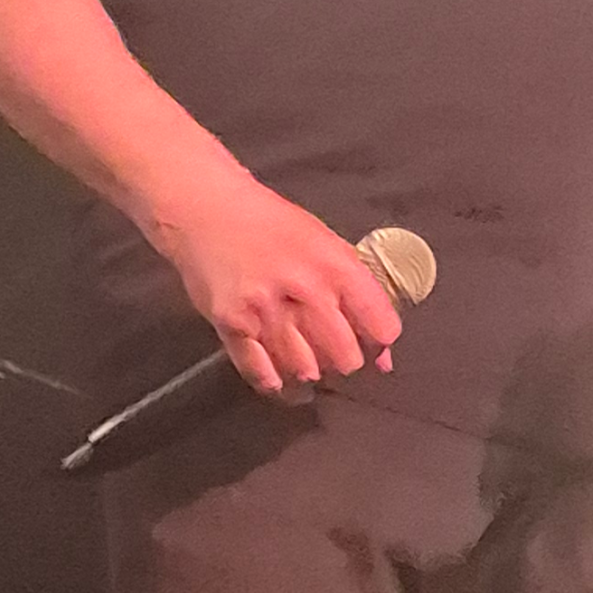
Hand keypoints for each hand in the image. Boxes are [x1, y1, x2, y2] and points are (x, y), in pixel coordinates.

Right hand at [162, 170, 401, 399]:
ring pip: (305, 371)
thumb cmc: (272, 225)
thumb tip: (384, 354)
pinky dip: (275, 380)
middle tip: (334, 349)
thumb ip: (356, 293)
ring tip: (304, 355)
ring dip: (309, 370)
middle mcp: (303, 287)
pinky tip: (279, 373)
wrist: (207, 212)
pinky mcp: (232, 326)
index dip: (380, 339)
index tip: (373, 341)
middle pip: (345, 358)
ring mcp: (265, 309)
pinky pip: (262, 374)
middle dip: (344, 359)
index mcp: (334, 263)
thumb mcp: (324, 243)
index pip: (380, 325)